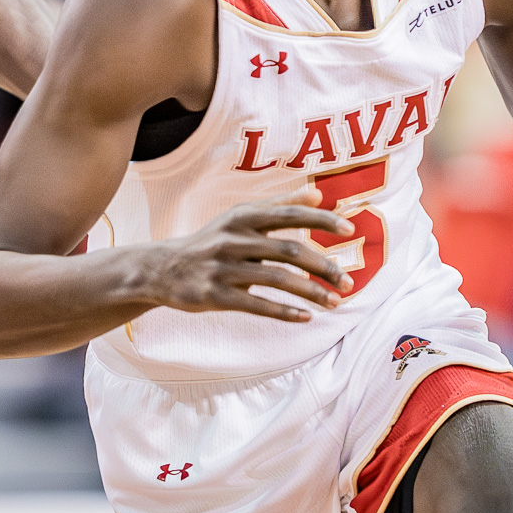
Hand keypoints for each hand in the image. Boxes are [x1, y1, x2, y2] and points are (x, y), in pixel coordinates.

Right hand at [143, 186, 356, 322]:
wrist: (162, 269)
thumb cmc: (211, 241)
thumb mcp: (239, 218)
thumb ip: (279, 205)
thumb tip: (319, 194)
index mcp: (243, 216)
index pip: (290, 214)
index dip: (321, 220)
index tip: (350, 230)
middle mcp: (234, 238)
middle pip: (289, 250)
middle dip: (323, 267)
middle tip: (348, 282)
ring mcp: (223, 268)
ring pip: (277, 279)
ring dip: (310, 292)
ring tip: (334, 303)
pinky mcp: (215, 295)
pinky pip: (256, 305)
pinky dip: (284, 311)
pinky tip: (306, 317)